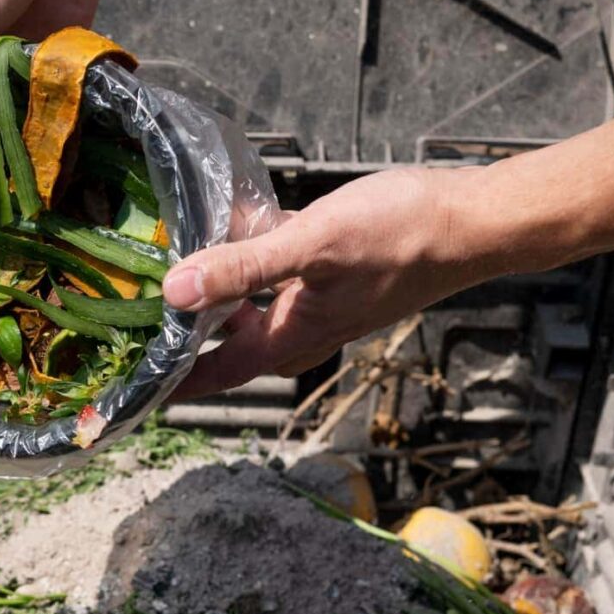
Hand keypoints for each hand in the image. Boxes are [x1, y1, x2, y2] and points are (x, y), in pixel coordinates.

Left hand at [163, 168, 497, 399]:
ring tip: (178, 271)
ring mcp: (324, 299)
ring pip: (257, 306)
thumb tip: (175, 290)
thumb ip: (242, 268)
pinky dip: (257, 256)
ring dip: (221, 295)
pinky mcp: (338, 270)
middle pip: (233, 344)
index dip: (177, 381)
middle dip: (191, 339)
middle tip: (145, 325)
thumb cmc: (403, 236)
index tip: (138, 390)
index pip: (218, 372)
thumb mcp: (312, 246)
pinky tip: (239, 223)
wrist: (475, 223)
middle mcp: (305, 326)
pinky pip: (283, 271)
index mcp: (292, 335)